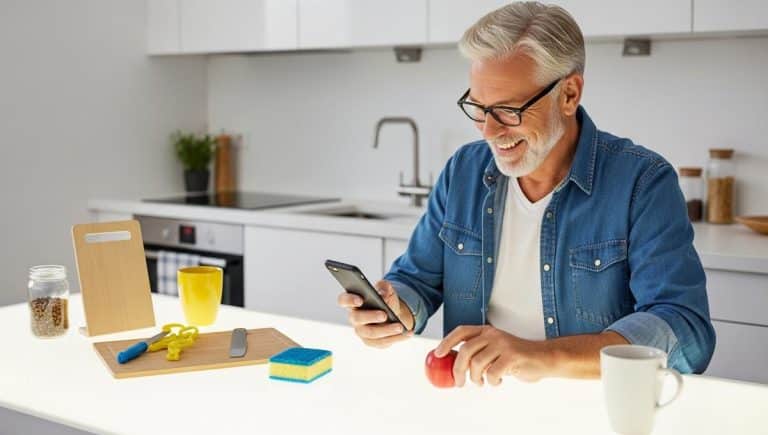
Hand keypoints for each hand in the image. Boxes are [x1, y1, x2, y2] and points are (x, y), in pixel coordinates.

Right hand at [337, 280, 413, 347]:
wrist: (392, 312)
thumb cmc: (385, 299)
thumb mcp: (386, 289)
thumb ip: (384, 287)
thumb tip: (383, 294)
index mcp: (354, 302)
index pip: (343, 300)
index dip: (349, 300)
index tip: (360, 300)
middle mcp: (354, 318)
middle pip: (357, 318)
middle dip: (370, 316)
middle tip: (384, 315)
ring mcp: (362, 331)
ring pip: (371, 333)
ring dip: (386, 330)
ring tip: (400, 327)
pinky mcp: (371, 342)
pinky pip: (382, 342)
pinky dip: (395, 338)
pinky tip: (406, 333)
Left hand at [433, 325, 552, 385]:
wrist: (543, 358)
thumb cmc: (516, 357)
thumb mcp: (494, 350)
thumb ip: (478, 353)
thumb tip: (454, 367)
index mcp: (486, 331)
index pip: (461, 331)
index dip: (447, 341)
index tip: (437, 354)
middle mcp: (493, 335)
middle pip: (465, 350)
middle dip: (458, 369)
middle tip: (459, 382)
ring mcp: (503, 344)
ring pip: (477, 363)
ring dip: (476, 378)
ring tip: (482, 382)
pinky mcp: (512, 356)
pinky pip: (493, 372)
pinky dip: (492, 381)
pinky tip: (497, 381)